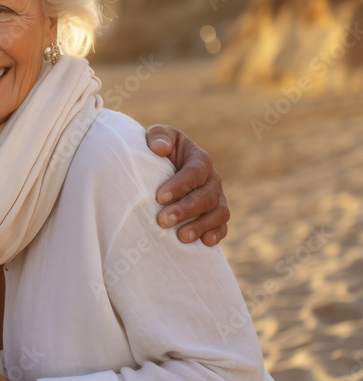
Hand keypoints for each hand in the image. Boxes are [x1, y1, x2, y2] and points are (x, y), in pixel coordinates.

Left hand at [145, 124, 229, 246]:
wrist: (163, 164)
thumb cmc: (160, 148)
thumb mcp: (158, 137)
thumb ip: (159, 137)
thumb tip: (159, 148)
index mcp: (200, 159)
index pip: (194, 172)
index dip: (179, 185)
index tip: (159, 197)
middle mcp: (212, 179)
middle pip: (206, 196)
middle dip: (185, 209)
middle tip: (162, 221)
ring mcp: (216, 198)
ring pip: (218, 213)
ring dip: (201, 226)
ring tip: (181, 237)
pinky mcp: (215, 215)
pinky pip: (222, 226)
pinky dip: (217, 234)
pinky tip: (205, 243)